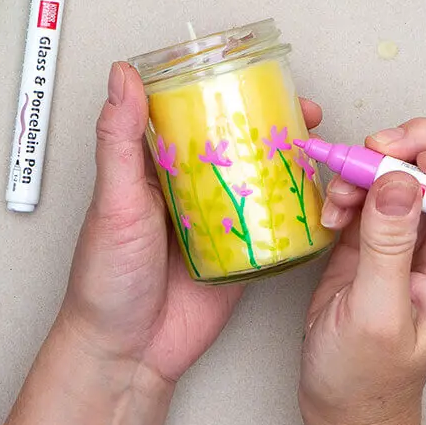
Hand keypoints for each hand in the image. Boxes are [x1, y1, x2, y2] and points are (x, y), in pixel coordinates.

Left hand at [62, 62, 323, 382]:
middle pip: (236, 143)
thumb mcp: (114, 201)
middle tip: (303, 111)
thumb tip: (122, 75)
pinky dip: (296, 208)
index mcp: (156, 168)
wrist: (129, 352)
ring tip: (318, 146)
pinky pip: (273, 223)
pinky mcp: (242, 253)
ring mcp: (219, 220)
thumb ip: (119, 141)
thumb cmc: (106, 278)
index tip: (252, 72)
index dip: (221, 89)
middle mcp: (190, 188)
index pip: (191, 114)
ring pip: (259, 178)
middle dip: (271, 123)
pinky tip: (318, 194)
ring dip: (289, 161)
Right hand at [299, 118, 425, 424]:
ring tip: (342, 194)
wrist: (340, 400)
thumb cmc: (368, 376)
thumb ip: (388, 247)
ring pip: (412, 164)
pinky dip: (349, 184)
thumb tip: (399, 180)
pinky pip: (372, 183)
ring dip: (373, 164)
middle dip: (419, 144)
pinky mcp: (378, 230)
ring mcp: (414, 230)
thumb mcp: (376, 314)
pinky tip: (332, 212)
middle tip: (376, 150)